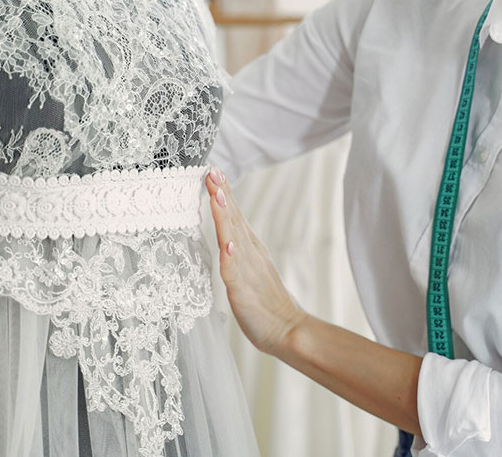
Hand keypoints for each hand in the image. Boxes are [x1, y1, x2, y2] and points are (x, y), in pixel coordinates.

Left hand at [205, 166, 306, 354]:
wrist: (289, 330)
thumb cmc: (266, 304)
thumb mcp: (249, 271)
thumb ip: (239, 253)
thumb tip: (229, 237)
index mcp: (249, 250)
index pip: (234, 217)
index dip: (224, 194)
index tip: (214, 172)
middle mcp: (249, 255)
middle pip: (234, 220)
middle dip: (222, 195)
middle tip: (213, 172)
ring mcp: (247, 272)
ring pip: (233, 239)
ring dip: (225, 217)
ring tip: (218, 196)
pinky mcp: (243, 291)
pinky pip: (235, 273)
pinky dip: (231, 258)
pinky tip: (228, 245)